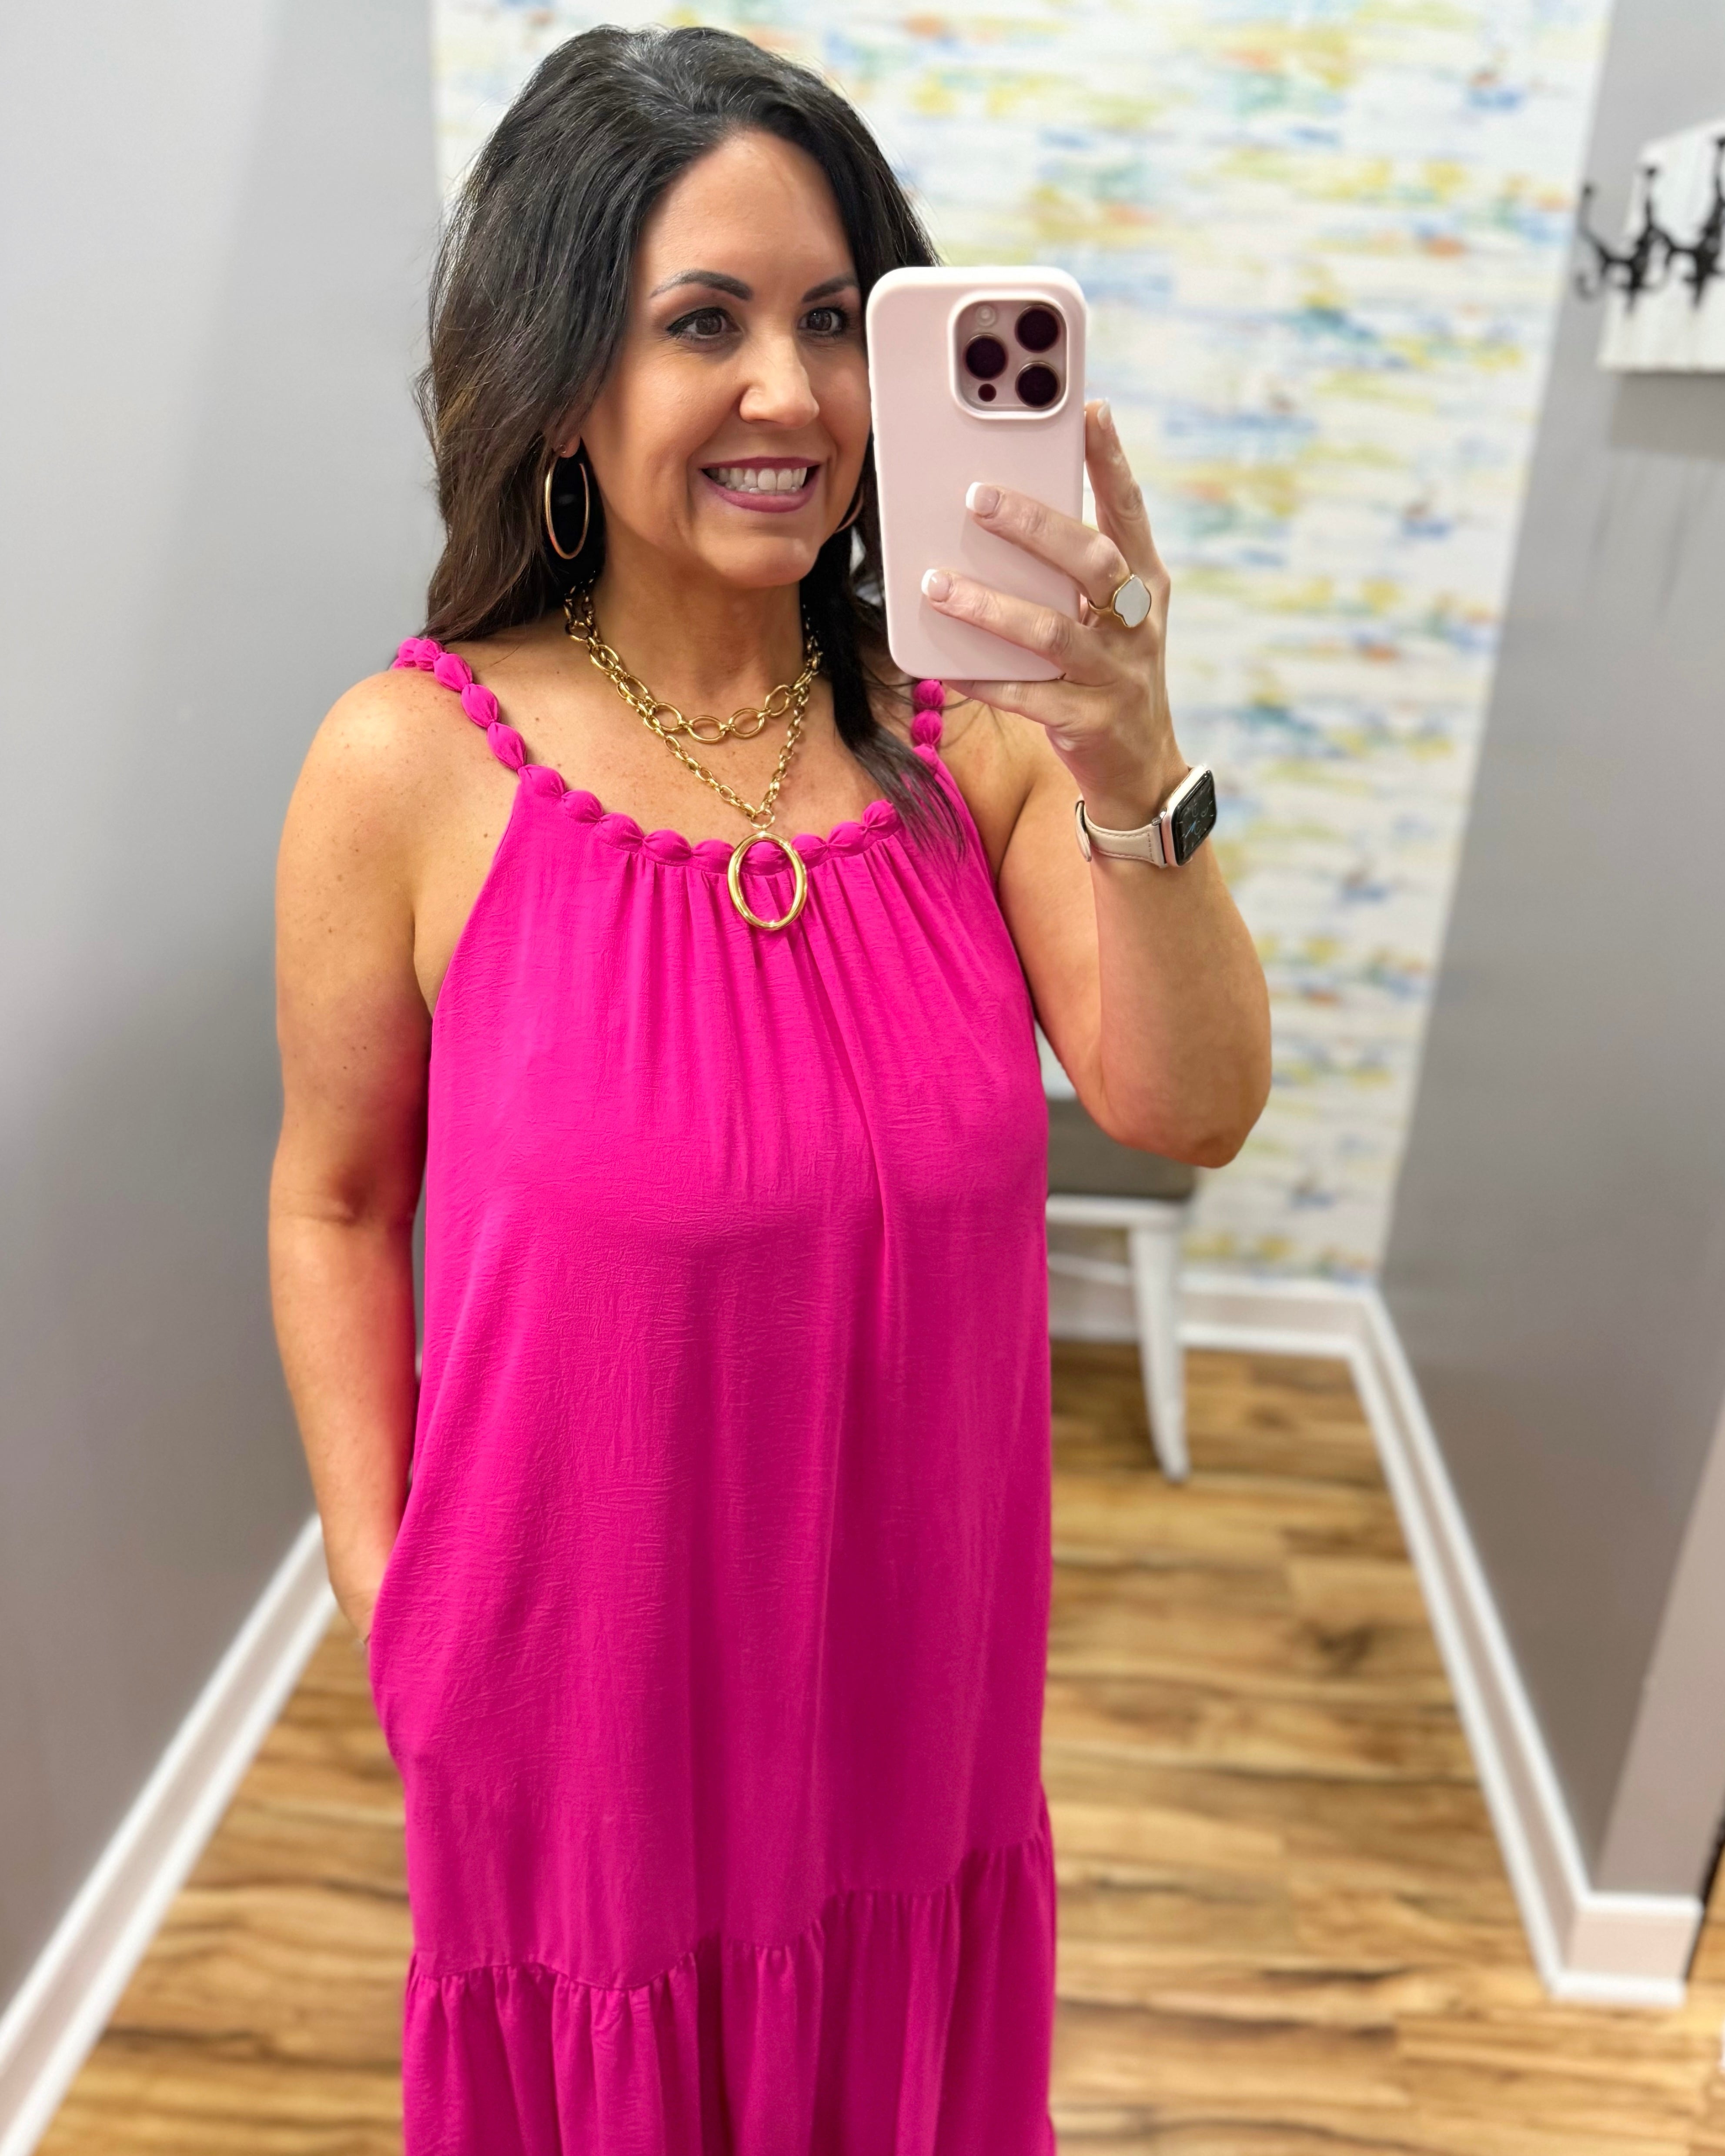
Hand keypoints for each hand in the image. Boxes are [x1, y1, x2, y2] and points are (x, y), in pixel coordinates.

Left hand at [919, 399, 1185, 828]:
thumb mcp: (1109, 616)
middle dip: (1034, 526)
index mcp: (1146, 585)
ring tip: (937, 584)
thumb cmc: (1109, 672)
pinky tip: (943, 665)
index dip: (1111, 462)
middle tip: (976, 497)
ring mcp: (1115, 675)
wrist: (1141, 768)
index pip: (1130, 512)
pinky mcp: (1086, 722)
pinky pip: (1026, 696)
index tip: (1088, 411)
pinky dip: (983, 678)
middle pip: (1090, 562)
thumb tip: (1007, 509)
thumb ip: (1073, 570)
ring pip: (1051, 632)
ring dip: (990, 606)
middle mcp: (1137, 625)